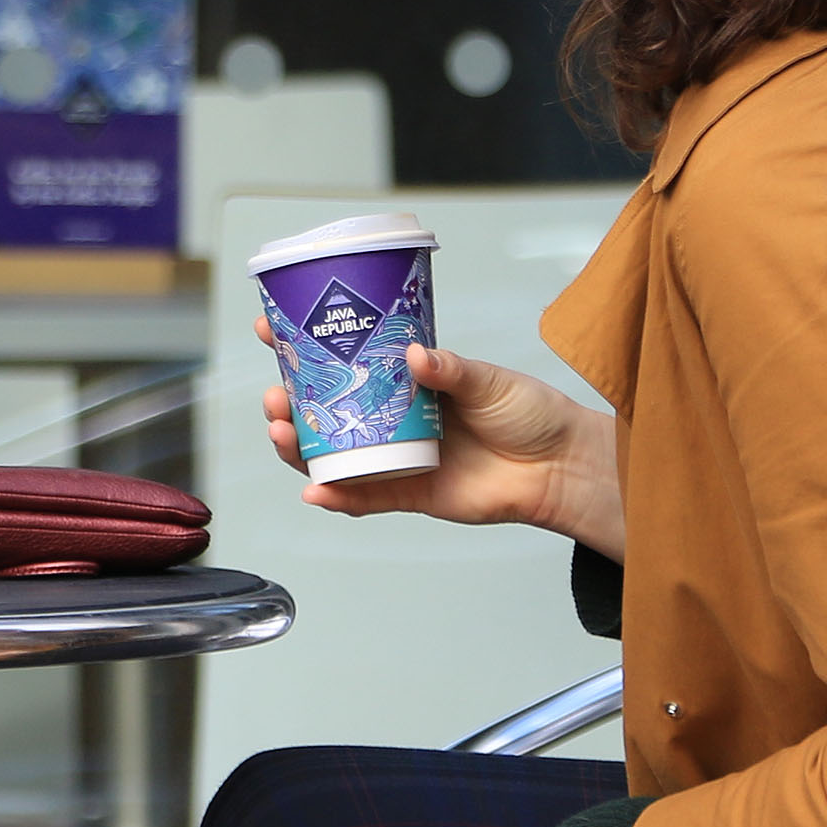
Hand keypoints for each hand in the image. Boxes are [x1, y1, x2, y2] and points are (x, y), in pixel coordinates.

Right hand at [257, 320, 626, 554]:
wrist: (557, 467)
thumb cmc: (529, 415)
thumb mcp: (489, 380)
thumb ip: (451, 370)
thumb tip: (414, 355)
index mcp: (404, 380)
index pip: (343, 359)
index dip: (301, 347)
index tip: (268, 329)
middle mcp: (390, 417)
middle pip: (323, 412)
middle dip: (288, 404)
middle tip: (274, 394)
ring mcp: (395, 456)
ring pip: (331, 455)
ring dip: (299, 447)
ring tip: (283, 433)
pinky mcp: (408, 493)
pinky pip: (361, 497)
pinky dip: (335, 496)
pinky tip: (315, 491)